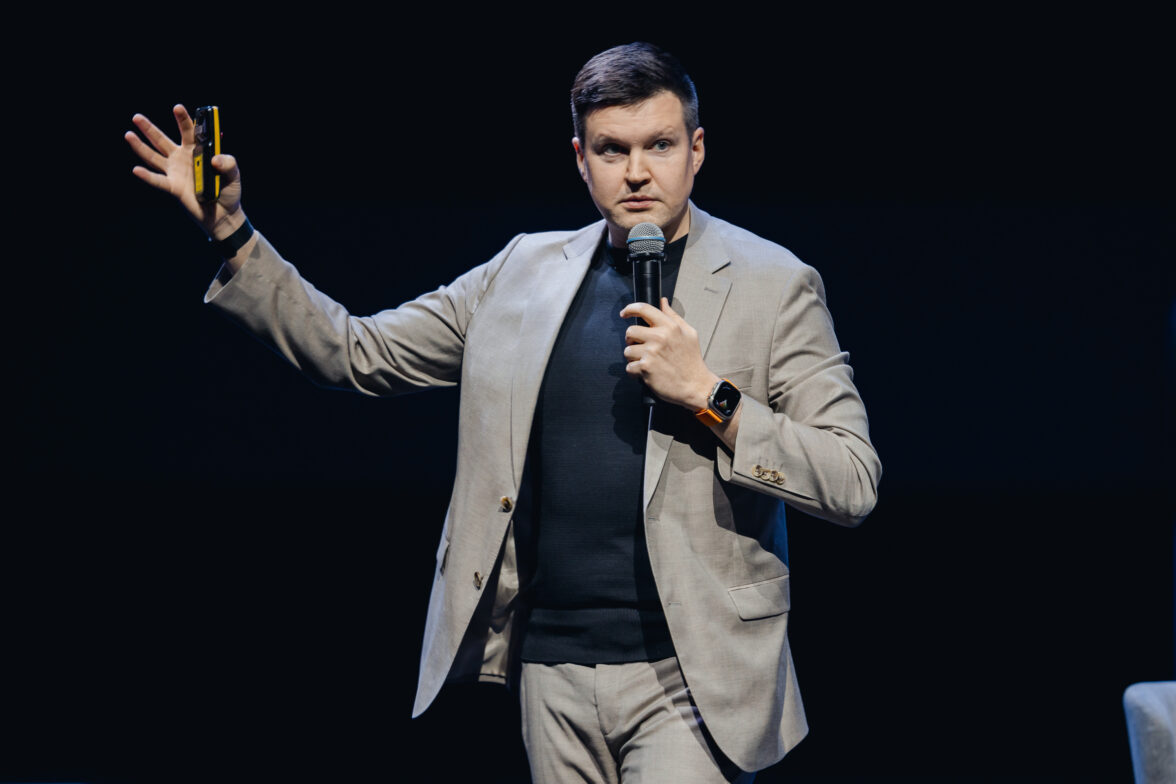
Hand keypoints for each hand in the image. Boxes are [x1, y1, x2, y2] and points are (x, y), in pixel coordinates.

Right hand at [125, 104, 244, 239]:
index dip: (183, 119)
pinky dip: (147, 176)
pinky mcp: (174, 188)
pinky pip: (158, 181)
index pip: (188, 131)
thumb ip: (228, 163)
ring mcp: (175, 173)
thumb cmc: (228, 191)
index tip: (177, 108)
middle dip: (149, 129)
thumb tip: (214, 160)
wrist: (224, 214)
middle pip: (162, 141)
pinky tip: (136, 169)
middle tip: (137, 117)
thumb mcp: (233, 174)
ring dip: (140, 147)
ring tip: (128, 134)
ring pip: (154, 157)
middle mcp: (182, 159)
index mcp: (196, 151)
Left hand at [619, 298, 719, 410]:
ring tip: (647, 362)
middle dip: (632, 340)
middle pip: (630, 331)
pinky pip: (629, 367)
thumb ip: (673, 316)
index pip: (644, 309)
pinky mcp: (645, 368)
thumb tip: (663, 302)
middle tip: (640, 347)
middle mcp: (659, 337)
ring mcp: (651, 352)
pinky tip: (646, 372)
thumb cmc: (692, 361)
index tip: (624, 313)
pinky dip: (635, 372)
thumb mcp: (689, 333)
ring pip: (627, 350)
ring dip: (634, 358)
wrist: (696, 385)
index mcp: (669, 326)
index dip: (630, 309)